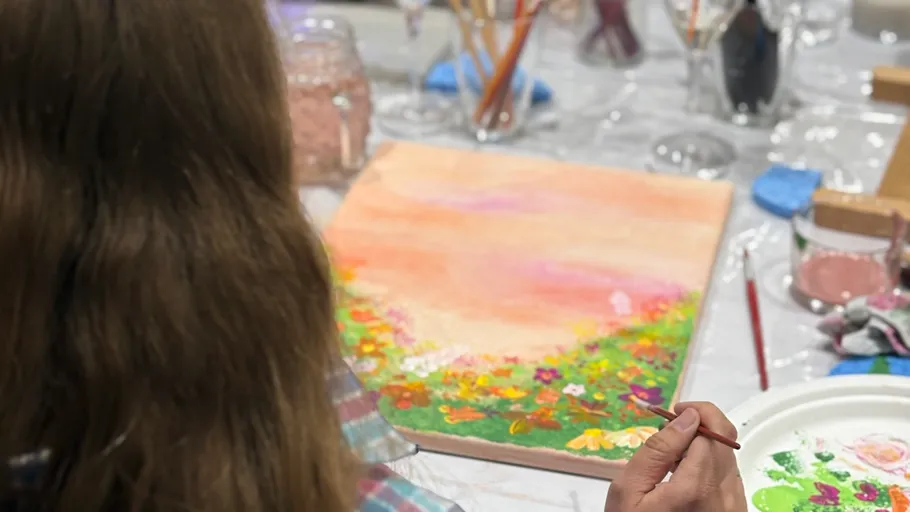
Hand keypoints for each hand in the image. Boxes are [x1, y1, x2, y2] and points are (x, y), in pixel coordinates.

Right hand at [604, 402, 746, 511]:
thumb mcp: (629, 488)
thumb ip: (658, 449)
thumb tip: (687, 417)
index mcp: (696, 488)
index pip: (711, 431)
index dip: (695, 413)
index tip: (673, 412)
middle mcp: (724, 498)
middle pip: (726, 440)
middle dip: (702, 424)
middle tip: (673, 425)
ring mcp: (734, 508)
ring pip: (729, 456)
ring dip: (707, 444)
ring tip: (675, 455)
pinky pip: (730, 476)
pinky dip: (711, 465)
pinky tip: (687, 473)